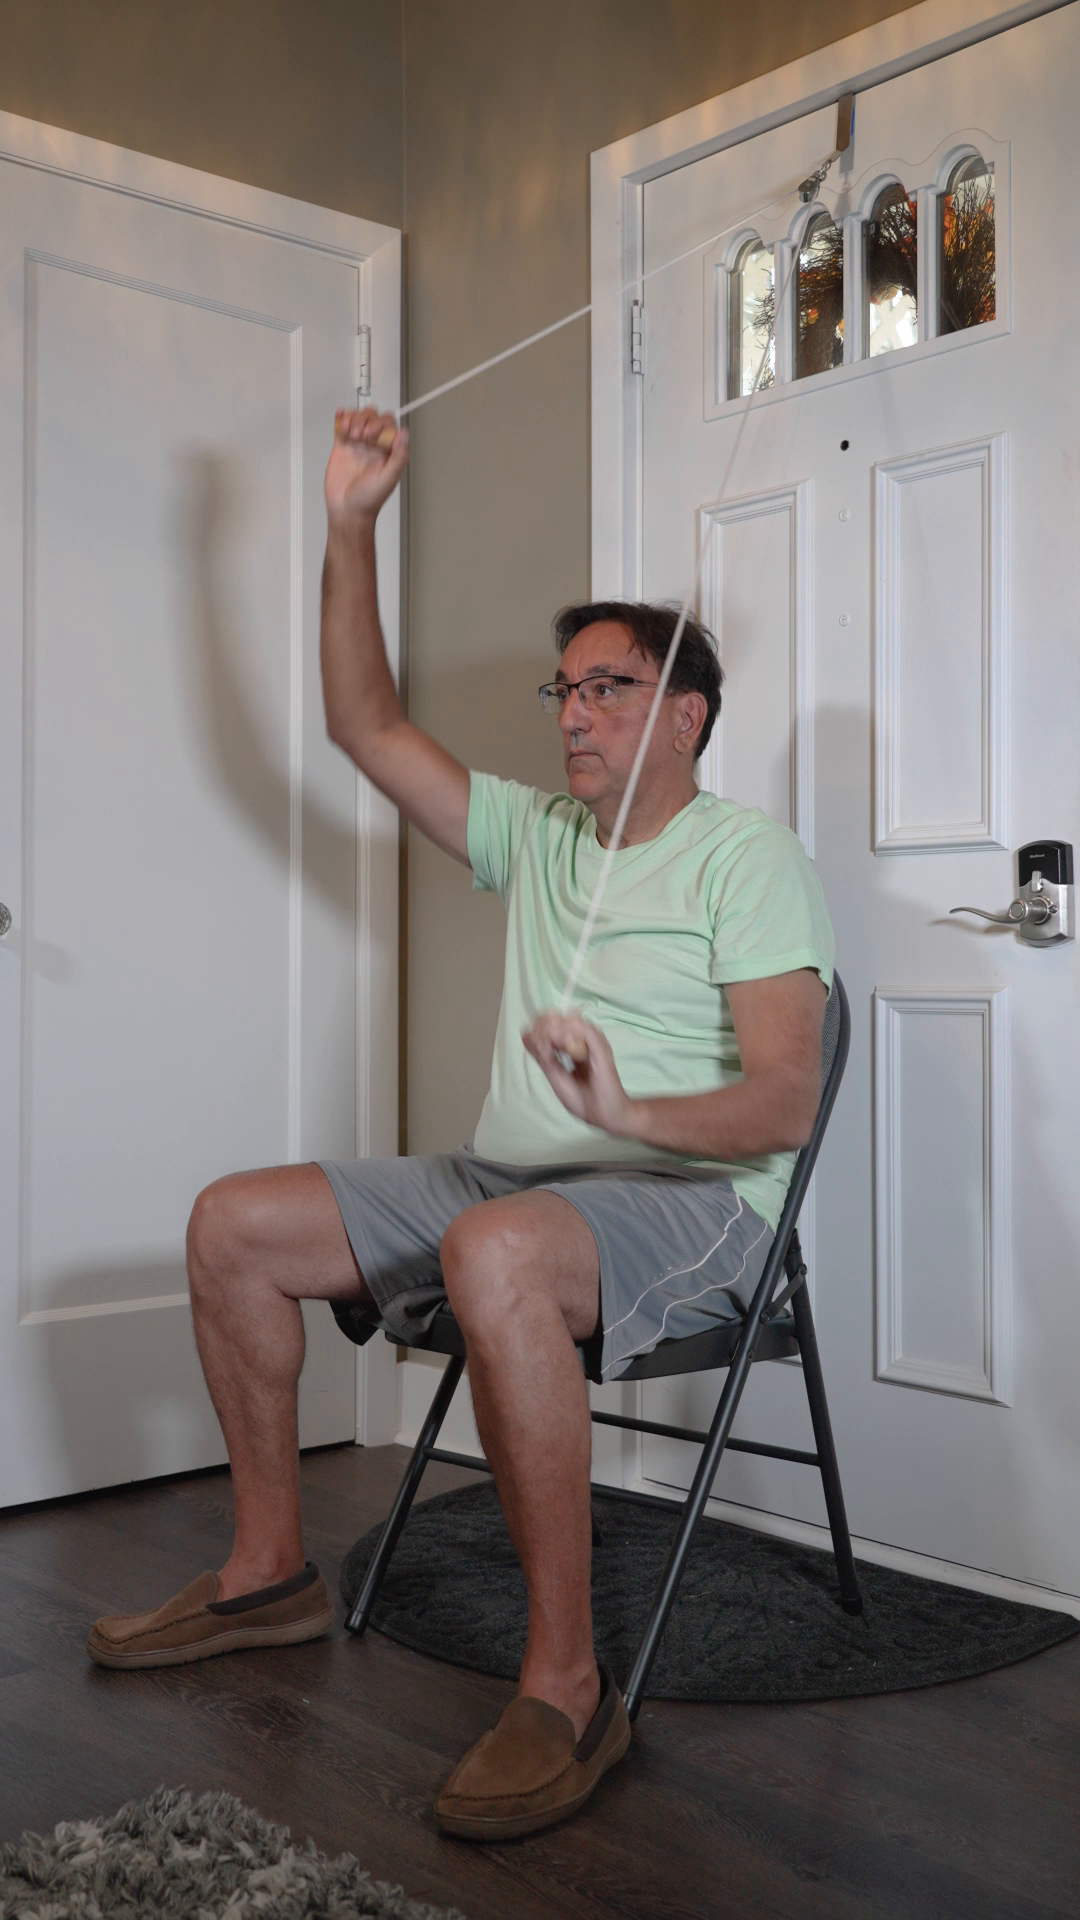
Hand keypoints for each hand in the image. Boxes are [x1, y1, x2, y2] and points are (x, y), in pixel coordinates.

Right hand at [325, 408, 408, 527]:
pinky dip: (341, 417)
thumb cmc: (369, 499)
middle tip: (361, 437)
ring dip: (353, 419)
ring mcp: (357, 445)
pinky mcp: (342, 446)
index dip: (380, 424)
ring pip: (357, 418)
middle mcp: (373, 446)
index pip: (388, 425)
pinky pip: (342, 426)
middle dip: (365, 420)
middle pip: (372, 417)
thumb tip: (404, 434)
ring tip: (350, 435)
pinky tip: (340, 419)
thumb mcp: (389, 478)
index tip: (373, 436)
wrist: (347, 509)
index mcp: (387, 451)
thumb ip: (399, 456)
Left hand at [522, 1011, 637, 1137]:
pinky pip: (584, 1030)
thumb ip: (543, 1057)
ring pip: (570, 1020)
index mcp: (574, 1044)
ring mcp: (594, 1042)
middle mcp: (585, 1039)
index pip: (553, 1021)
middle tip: (539, 1046)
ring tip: (548, 1049)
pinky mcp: (601, 1048)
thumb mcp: (556, 1076)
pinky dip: (567, 1035)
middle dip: (543, 1027)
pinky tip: (559, 1047)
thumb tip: (526, 1035)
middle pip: (559, 1017)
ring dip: (553, 1031)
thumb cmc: (584, 1099)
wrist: (605, 1116)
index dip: (538, 1026)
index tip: (530, 1040)